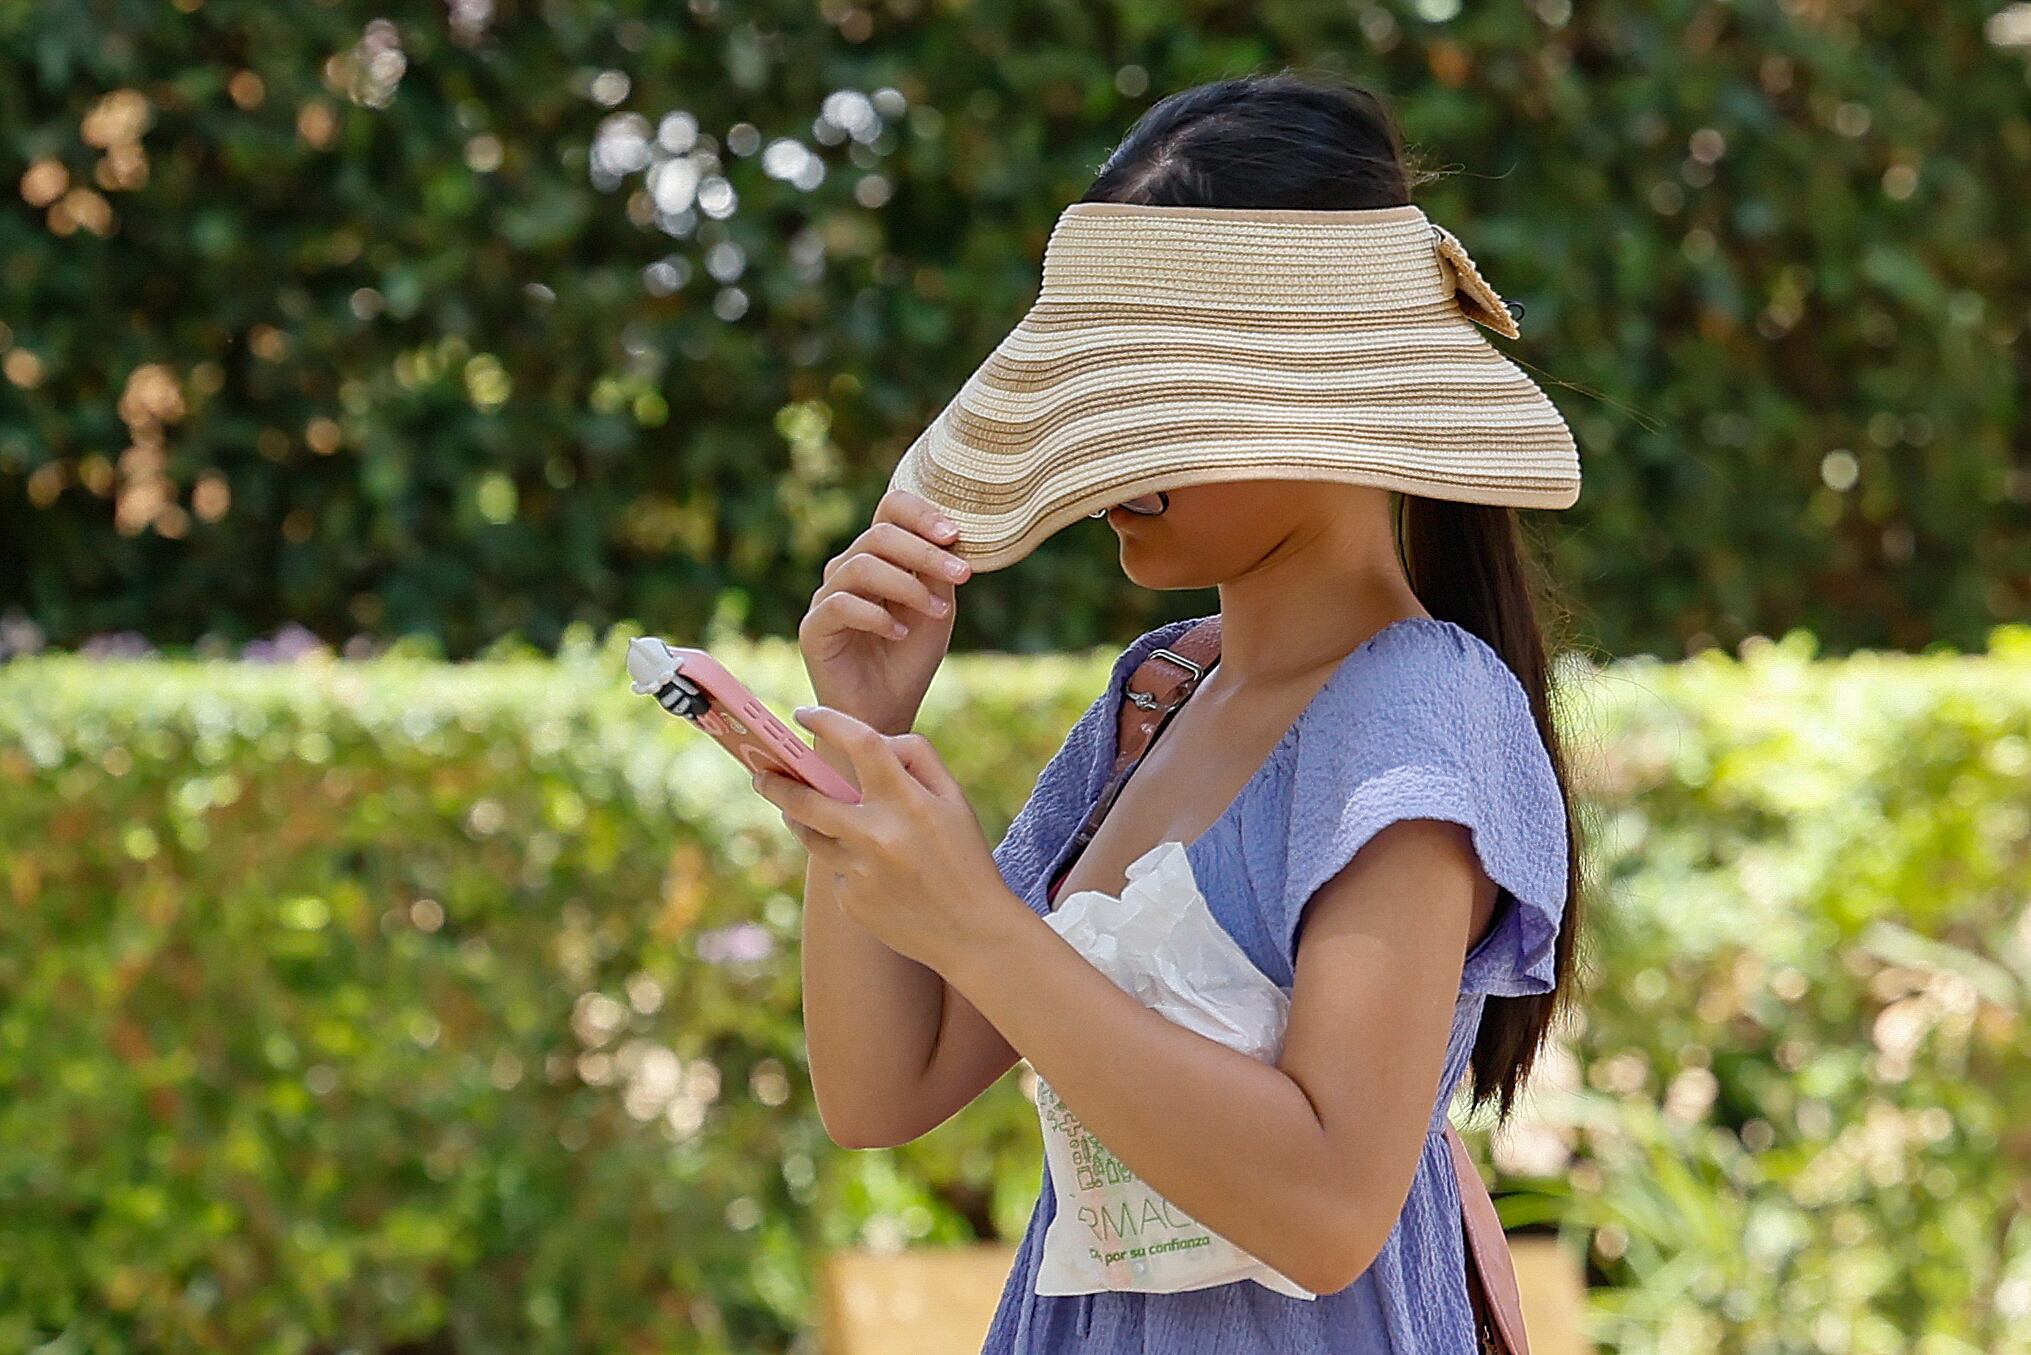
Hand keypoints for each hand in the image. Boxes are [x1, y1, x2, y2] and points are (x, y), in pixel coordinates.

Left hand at [753, 704, 1019, 973]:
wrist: (973, 935)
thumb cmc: (965, 858)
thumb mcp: (955, 800)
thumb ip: (918, 758)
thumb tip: (875, 741)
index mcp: (908, 802)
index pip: (861, 743)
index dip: (826, 721)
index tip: (803, 714)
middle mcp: (878, 835)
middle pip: (806, 799)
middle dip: (775, 783)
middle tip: (760, 774)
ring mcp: (860, 873)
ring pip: (810, 836)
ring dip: (798, 820)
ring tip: (794, 813)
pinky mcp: (850, 903)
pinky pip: (835, 872)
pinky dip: (846, 864)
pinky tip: (873, 876)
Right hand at [798, 490, 971, 736]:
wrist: (885, 715)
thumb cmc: (909, 660)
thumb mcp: (936, 609)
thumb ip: (939, 572)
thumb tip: (951, 533)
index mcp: (878, 557)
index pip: (890, 509)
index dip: (920, 513)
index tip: (954, 534)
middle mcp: (847, 570)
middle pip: (879, 535)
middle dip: (925, 551)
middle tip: (960, 573)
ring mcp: (826, 597)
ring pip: (860, 566)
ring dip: (907, 585)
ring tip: (937, 611)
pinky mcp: (813, 628)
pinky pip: (840, 604)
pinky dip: (877, 616)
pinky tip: (900, 634)